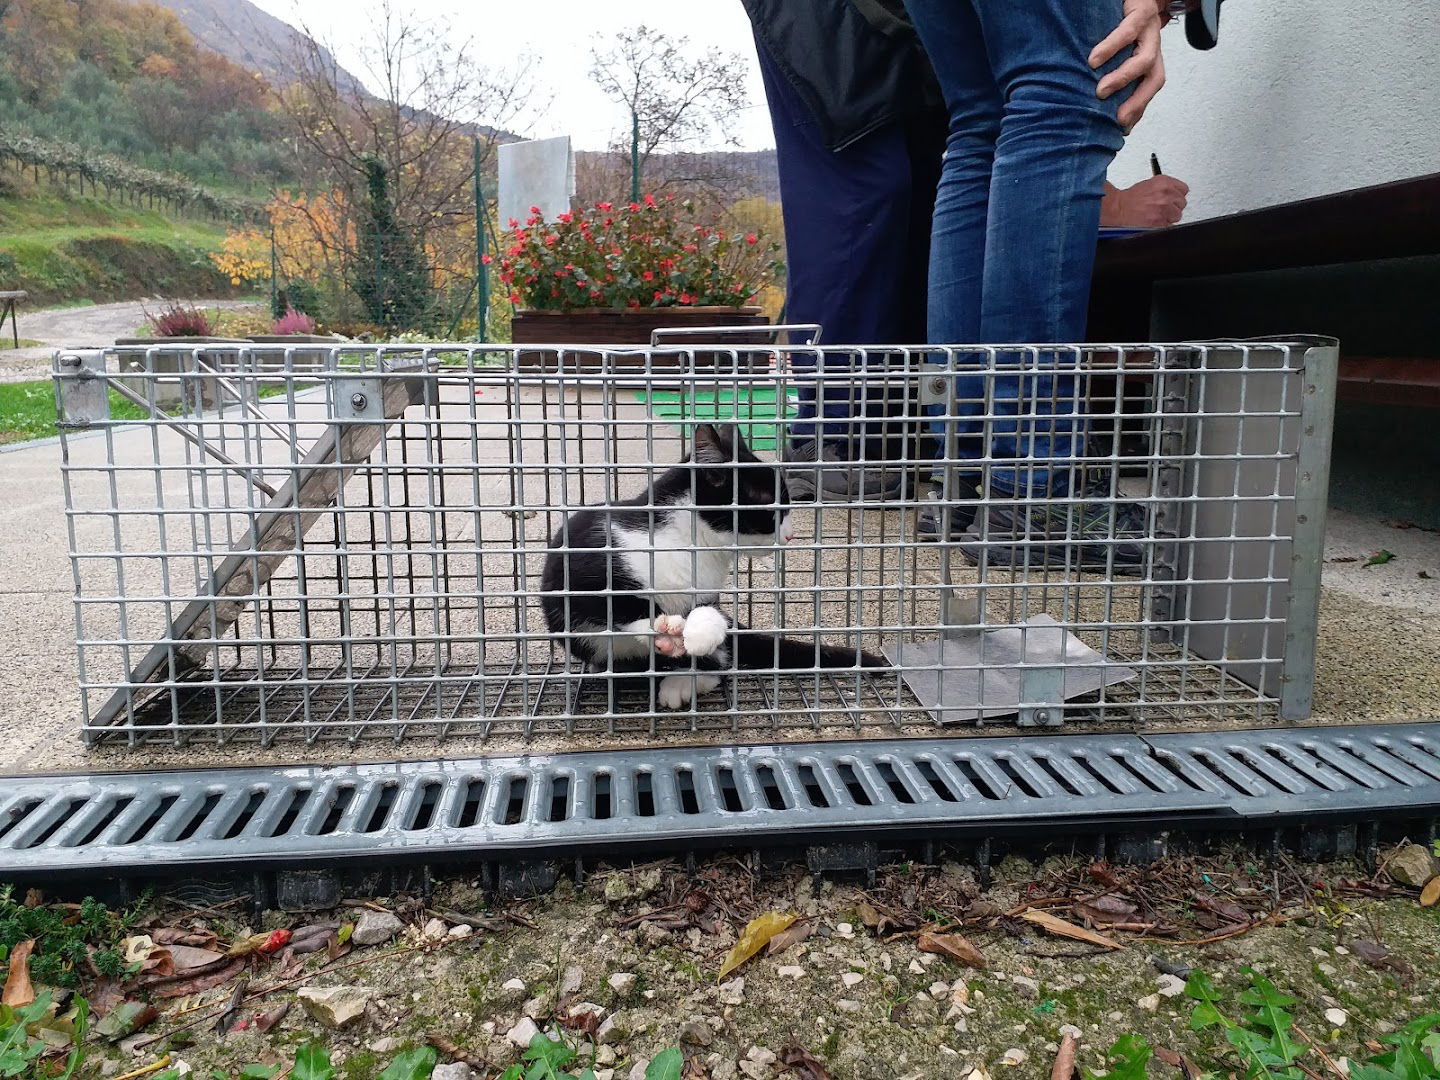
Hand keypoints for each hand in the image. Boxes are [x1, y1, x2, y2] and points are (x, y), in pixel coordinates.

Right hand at [1090, 0, 1166, 130]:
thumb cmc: (1123, 19)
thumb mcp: (1121, 49)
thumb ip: (1113, 71)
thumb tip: (1094, 102)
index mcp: (1150, 57)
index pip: (1150, 88)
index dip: (1139, 109)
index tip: (1122, 129)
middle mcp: (1153, 45)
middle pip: (1154, 78)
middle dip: (1137, 101)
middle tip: (1116, 119)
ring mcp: (1149, 29)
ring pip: (1146, 59)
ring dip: (1123, 78)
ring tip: (1101, 91)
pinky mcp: (1140, 12)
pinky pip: (1128, 32)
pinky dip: (1111, 47)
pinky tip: (1094, 59)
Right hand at [1103, 176, 1189, 226]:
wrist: (1118, 209)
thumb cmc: (1129, 199)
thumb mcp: (1149, 185)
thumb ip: (1164, 188)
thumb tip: (1172, 194)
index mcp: (1164, 182)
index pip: (1184, 189)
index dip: (1177, 195)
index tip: (1173, 199)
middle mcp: (1166, 194)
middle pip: (1182, 203)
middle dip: (1174, 206)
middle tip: (1163, 209)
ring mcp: (1164, 208)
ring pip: (1177, 215)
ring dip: (1168, 217)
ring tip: (1157, 216)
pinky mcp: (1160, 222)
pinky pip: (1169, 225)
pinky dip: (1162, 225)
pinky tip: (1154, 221)